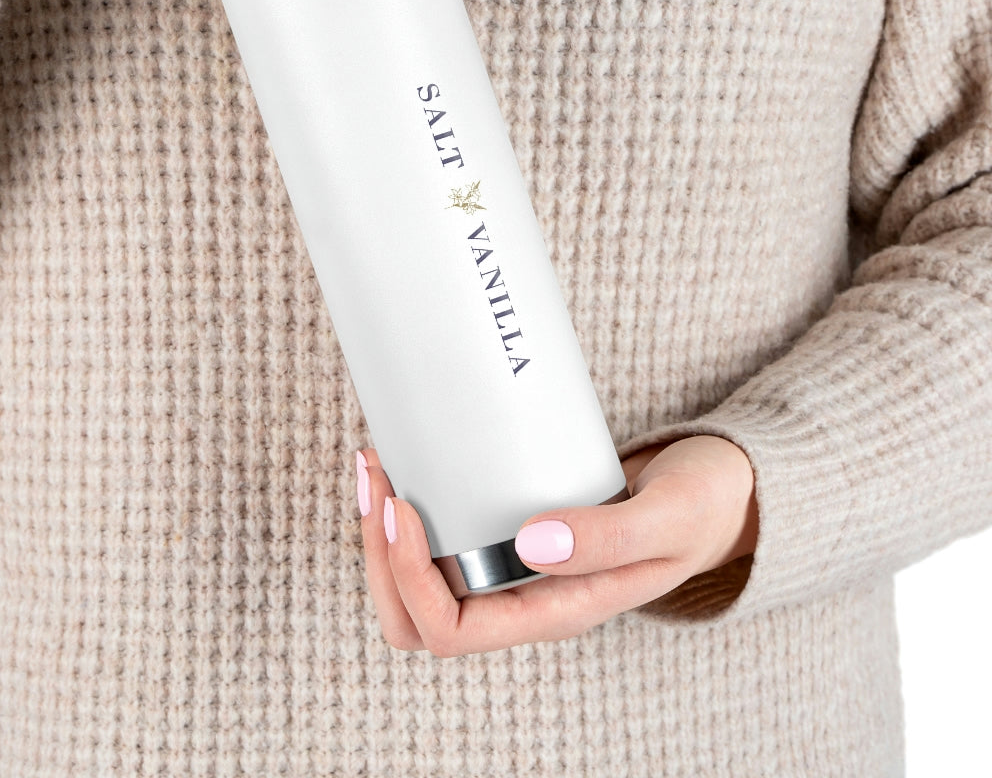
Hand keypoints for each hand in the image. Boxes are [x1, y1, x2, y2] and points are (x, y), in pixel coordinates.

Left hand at [354, 434, 758, 656]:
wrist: (717, 494)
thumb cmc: (701, 510)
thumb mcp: (668, 518)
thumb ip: (608, 538)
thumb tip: (530, 544)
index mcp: (556, 611)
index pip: (453, 631)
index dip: (410, 578)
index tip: (405, 507)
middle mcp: (524, 599)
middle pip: (418, 618)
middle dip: (379, 556)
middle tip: (377, 478)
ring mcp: (515, 568)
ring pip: (417, 584)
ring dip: (383, 533)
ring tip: (377, 465)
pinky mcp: (510, 532)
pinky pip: (442, 541)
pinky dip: (411, 508)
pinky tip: (408, 463)